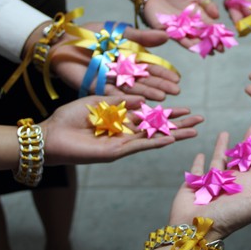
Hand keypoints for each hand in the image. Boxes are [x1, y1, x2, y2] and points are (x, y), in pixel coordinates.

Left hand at [41, 94, 201, 164]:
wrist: (50, 135)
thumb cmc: (68, 117)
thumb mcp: (97, 100)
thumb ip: (121, 99)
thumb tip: (142, 98)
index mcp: (121, 117)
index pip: (151, 114)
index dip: (169, 112)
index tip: (186, 108)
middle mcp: (126, 131)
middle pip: (159, 127)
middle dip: (179, 124)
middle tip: (200, 121)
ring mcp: (123, 142)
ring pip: (154, 137)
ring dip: (175, 134)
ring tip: (194, 131)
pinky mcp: (115, 151)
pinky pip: (140, 145)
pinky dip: (156, 142)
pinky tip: (172, 138)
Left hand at [50, 23, 179, 100]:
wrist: (64, 39)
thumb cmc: (92, 34)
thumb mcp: (120, 32)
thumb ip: (142, 36)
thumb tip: (167, 36)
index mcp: (129, 59)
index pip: (150, 68)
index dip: (163, 73)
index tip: (177, 79)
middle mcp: (122, 72)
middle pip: (144, 80)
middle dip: (160, 86)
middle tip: (175, 92)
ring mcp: (111, 81)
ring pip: (132, 88)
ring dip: (147, 93)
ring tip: (162, 98)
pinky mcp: (97, 87)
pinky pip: (113, 94)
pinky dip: (126, 97)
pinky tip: (140, 101)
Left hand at [142, 0, 220, 49]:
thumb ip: (207, 2)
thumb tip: (217, 15)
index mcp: (199, 16)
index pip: (210, 27)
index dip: (218, 33)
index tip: (226, 39)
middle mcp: (191, 26)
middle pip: (203, 36)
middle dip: (212, 43)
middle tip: (221, 50)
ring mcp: (180, 30)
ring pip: (192, 39)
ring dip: (201, 46)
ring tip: (210, 51)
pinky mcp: (168, 31)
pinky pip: (178, 38)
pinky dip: (186, 43)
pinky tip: (194, 47)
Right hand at [168, 126, 250, 240]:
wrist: (196, 230)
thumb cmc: (228, 219)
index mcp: (246, 186)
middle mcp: (230, 183)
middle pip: (241, 159)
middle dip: (247, 143)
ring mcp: (212, 183)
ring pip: (219, 161)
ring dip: (223, 148)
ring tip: (225, 132)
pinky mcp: (194, 184)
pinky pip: (197, 170)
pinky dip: (199, 162)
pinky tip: (201, 154)